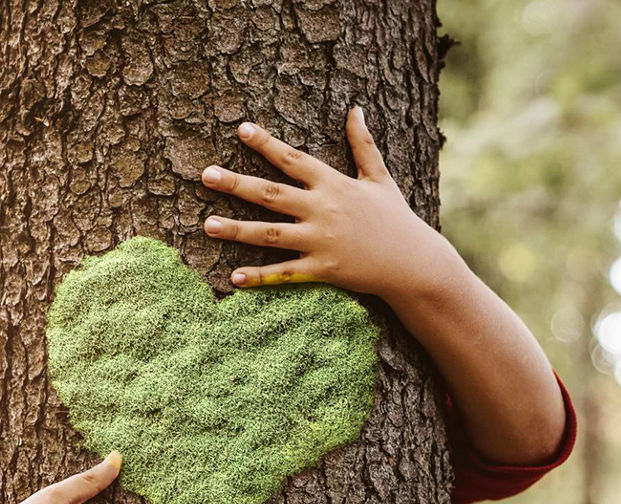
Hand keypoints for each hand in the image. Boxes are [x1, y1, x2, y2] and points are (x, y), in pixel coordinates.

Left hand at [200, 105, 465, 300]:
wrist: (415, 263)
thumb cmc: (397, 220)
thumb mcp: (380, 178)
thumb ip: (363, 145)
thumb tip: (356, 109)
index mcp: (334, 185)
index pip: (293, 159)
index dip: (266, 144)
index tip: (241, 130)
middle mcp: (323, 210)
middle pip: (271, 194)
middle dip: (236, 183)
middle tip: (205, 175)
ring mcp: (321, 241)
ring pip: (270, 234)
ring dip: (237, 230)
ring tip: (207, 225)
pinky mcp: (324, 270)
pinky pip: (286, 273)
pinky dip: (260, 276)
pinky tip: (234, 277)